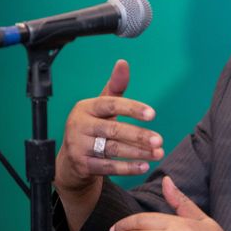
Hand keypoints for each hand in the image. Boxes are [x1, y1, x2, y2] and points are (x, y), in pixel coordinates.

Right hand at [55, 59, 163, 195]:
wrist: (71, 160)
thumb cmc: (92, 127)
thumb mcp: (101, 106)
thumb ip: (115, 87)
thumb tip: (123, 62)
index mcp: (85, 107)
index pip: (111, 105)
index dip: (132, 108)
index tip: (153, 114)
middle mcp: (79, 125)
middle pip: (113, 129)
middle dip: (139, 136)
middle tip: (159, 140)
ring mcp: (78, 146)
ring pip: (112, 149)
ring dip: (138, 153)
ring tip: (158, 153)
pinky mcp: (82, 165)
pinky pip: (108, 167)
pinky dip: (128, 168)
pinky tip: (145, 166)